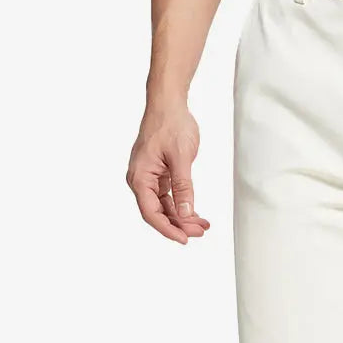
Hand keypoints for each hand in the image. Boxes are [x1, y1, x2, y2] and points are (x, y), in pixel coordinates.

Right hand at [126, 102, 210, 242]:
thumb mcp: (181, 157)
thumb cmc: (171, 124)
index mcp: (140, 178)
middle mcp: (140, 180)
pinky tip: (194, 212)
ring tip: (202, 225)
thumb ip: (184, 186)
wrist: (168, 102)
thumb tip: (186, 212)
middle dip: (179, 224)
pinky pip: (167, 194)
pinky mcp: (157, 172)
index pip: (152, 213)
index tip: (185, 239)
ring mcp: (148, 176)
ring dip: (182, 215)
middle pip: (158, 212)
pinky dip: (181, 202)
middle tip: (201, 232)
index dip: (168, 229)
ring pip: (164, 204)